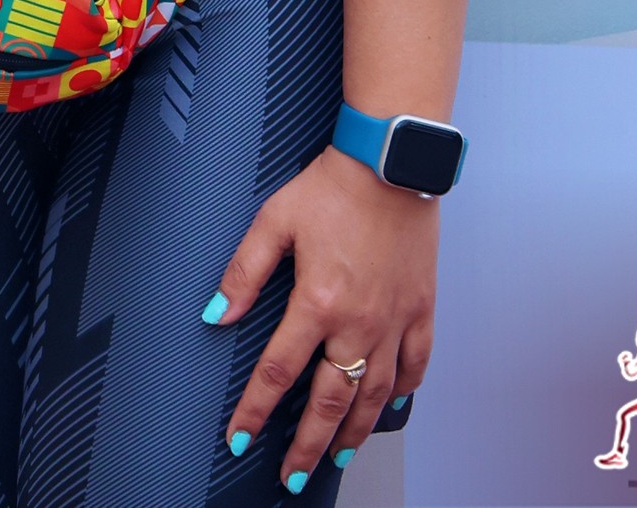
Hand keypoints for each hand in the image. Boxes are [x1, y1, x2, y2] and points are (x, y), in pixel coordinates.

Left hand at [207, 146, 436, 484]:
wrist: (390, 162)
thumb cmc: (332, 186)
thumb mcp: (274, 220)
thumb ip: (244, 272)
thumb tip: (216, 315)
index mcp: (317, 302)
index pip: (278, 372)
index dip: (256, 411)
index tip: (241, 438)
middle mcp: (357, 322)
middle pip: (330, 400)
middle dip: (307, 444)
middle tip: (291, 475)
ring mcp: (393, 320)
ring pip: (374, 394)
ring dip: (354, 432)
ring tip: (339, 457)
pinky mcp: (421, 309)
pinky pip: (415, 365)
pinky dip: (403, 391)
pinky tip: (391, 406)